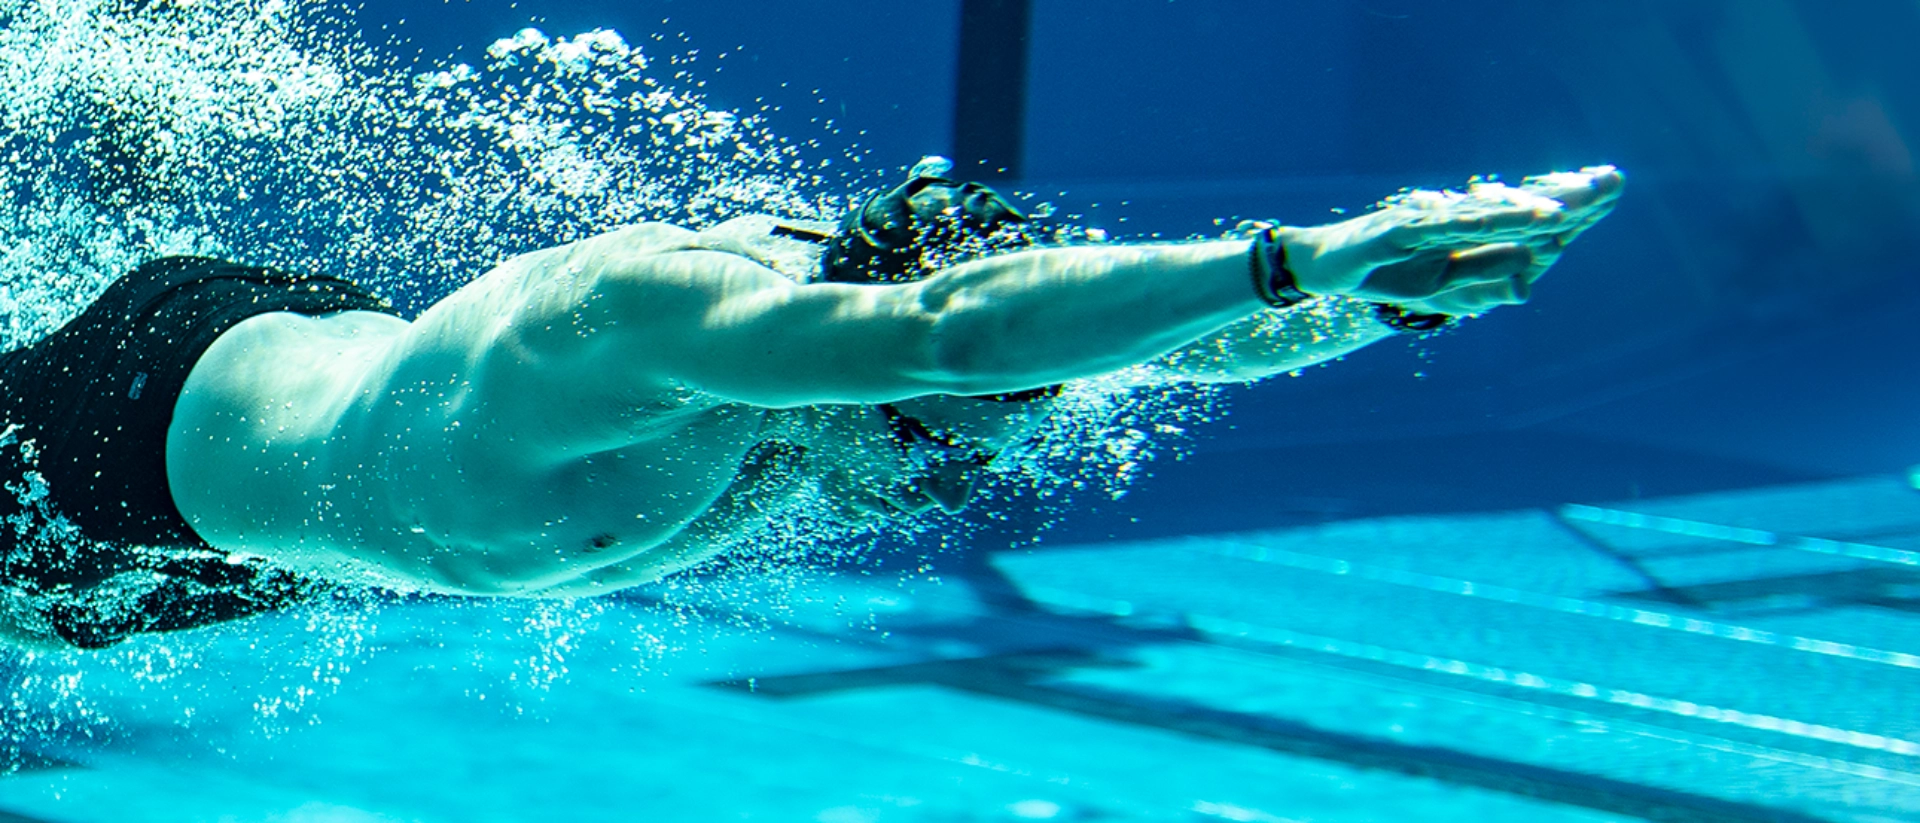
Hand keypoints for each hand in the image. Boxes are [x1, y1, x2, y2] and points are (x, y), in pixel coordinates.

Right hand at [1278, 166, 1624, 315]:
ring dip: (1517, 211)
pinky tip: (1487, 222)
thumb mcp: (1444, 287)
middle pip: (1512, 205)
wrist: (1328, 268)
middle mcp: (1453, 215)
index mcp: (1470, 229)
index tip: (1608, 192)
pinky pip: (1435, 228)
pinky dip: (1463, 224)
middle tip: (1607, 183)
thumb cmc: (1387, 274)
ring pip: (1479, 214)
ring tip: (1557, 212)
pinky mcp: (1397, 229)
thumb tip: (1528, 282)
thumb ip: (1485, 276)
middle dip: (1557, 197)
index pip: (1523, 218)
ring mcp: (1425, 219)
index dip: (1563, 206)